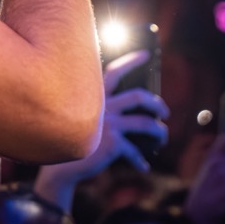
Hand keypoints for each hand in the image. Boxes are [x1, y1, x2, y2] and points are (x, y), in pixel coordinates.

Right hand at [36, 50, 167, 205]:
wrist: (60, 168)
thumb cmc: (74, 143)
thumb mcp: (87, 121)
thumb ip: (105, 113)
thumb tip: (140, 116)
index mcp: (94, 97)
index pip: (114, 71)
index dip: (131, 61)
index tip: (147, 54)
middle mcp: (102, 106)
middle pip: (138, 97)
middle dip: (156, 103)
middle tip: (164, 112)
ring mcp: (108, 124)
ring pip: (146, 123)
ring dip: (159, 132)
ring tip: (162, 138)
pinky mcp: (113, 143)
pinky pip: (135, 150)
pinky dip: (141, 161)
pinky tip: (143, 167)